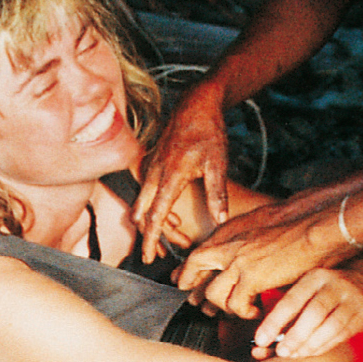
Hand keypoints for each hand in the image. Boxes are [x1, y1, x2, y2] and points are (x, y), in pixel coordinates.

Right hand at [134, 87, 228, 262]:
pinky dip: (152, 208)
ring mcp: (150, 167)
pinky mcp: (151, 164)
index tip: (148, 257)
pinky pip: (145, 192)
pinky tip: (171, 215)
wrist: (195, 104)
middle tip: (157, 255)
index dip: (151, 238)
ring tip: (171, 236)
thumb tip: (220, 219)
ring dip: (152, 222)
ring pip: (142, 203)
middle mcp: (154, 173)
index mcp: (169, 176)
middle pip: (141, 213)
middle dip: (148, 236)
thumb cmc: (208, 132)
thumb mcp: (217, 162)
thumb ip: (217, 192)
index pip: (156, 215)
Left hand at [178, 195, 347, 318]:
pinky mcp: (253, 278)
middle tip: (196, 300)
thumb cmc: (305, 226)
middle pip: (196, 264)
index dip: (189, 267)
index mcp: (236, 231)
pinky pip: (237, 304)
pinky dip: (244, 313)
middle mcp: (232, 244)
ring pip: (214, 292)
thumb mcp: (269, 228)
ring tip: (239, 311)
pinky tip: (256, 313)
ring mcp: (240, 261)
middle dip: (192, 284)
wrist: (319, 228)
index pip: (201, 249)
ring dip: (224, 307)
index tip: (184, 279)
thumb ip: (254, 241)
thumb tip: (254, 256)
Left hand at [251, 266, 362, 358]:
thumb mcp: (308, 289)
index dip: (274, 322)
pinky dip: (324, 346)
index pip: (292, 300)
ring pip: (331, 326)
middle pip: (314, 313)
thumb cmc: (325, 291)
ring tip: (295, 355)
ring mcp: (352, 300)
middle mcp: (335, 285)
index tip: (261, 340)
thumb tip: (262, 339)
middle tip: (281, 352)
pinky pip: (342, 335)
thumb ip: (288, 311)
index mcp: (315, 277)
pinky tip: (310, 352)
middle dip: (295, 336)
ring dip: (310, 344)